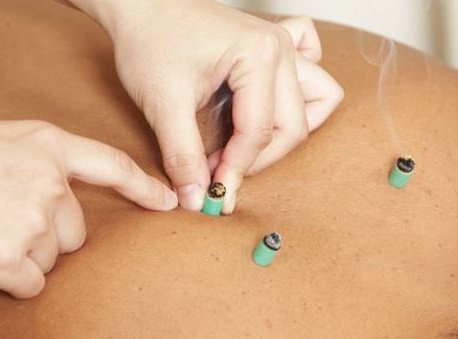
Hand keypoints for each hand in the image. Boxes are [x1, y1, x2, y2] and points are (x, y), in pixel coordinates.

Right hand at [0, 121, 176, 297]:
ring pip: (49, 261)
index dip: (143, 186)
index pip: (110, 166)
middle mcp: (49, 184)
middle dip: (46, 236)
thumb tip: (62, 197)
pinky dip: (6, 280)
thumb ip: (39, 160)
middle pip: (75, 232)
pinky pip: (29, 285)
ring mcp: (31, 222)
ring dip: (21, 258)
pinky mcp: (9, 259)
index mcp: (48, 146)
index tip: (170, 201)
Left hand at [91, 1, 342, 212]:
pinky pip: (312, 65)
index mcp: (258, 56)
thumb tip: (197, 199)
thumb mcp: (162, 103)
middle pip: (293, 124)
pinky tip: (268, 102)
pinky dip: (301, 89)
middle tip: (220, 174)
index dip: (236, 170)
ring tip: (248, 144)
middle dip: (259, 158)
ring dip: (290, 129)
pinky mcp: (274, 43)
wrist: (140, 5)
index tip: (213, 196)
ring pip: (318, 98)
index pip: (259, 131)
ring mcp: (282, 43)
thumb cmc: (148, 40)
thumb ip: (183, 155)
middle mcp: (280, 48)